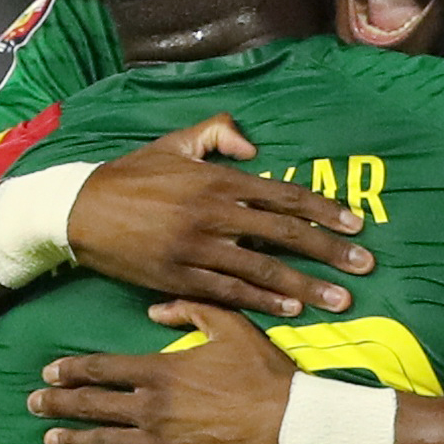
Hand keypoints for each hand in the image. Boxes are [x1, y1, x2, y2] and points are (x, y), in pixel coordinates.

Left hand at [28, 300, 294, 443]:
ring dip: (72, 441)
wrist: (291, 422)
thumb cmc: (263, 372)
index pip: (100, 370)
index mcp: (159, 371)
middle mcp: (150, 408)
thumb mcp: (229, 325)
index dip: (70, 372)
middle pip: (90, 406)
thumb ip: (189, 310)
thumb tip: (153, 309)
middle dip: (56, 404)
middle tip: (32, 404)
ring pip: (103, 442)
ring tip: (50, 440)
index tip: (48, 374)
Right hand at [66, 116, 372, 315]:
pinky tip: (291, 310)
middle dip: (330, 252)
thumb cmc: (129, 175)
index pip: (283, 196)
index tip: (356, 225)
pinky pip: (230, 292)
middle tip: (365, 266)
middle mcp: (214, 215)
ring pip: (263, 269)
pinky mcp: (180, 278)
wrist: (79, 211)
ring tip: (340, 299)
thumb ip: (216, 133)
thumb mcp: (173, 143)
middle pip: (284, 235)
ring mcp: (198, 249)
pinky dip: (263, 301)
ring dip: (305, 286)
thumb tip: (253, 145)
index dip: (324, 210)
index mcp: (218, 180)